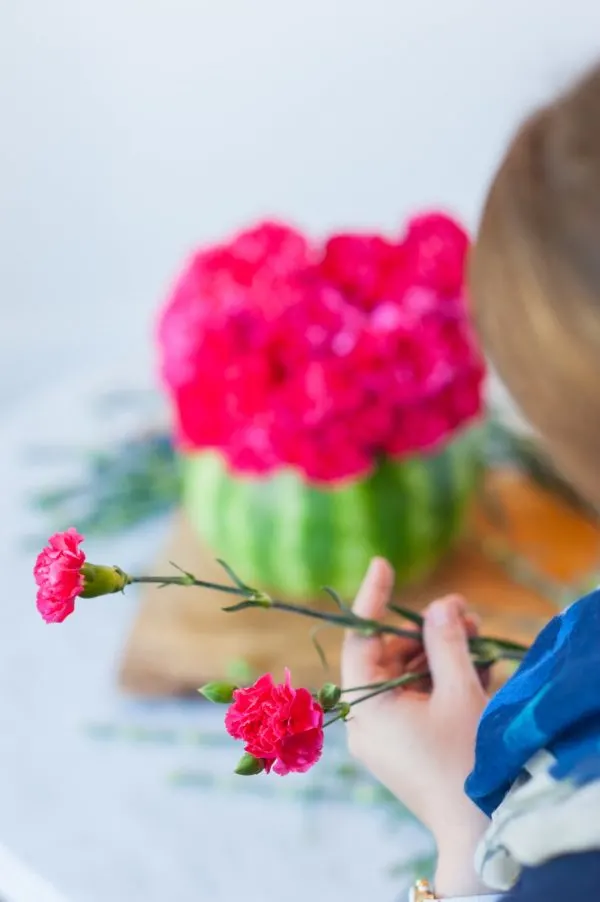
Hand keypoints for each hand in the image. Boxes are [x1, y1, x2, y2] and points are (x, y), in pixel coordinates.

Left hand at [341, 558, 490, 896]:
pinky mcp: (400, 747)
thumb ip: (447, 641)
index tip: (383, 564)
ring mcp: (381, 736)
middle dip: (428, 634)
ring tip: (480, 646)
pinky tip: (475, 674)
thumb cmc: (466, 757)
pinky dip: (439, 686)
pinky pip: (413, 703)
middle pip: (390, 657)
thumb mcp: (459, 692)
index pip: (361, 639)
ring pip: (405, 679)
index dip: (373, 598)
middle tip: (467, 617)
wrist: (476, 831)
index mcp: (366, 705)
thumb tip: (441, 603)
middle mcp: (364, 720)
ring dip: (441, 658)